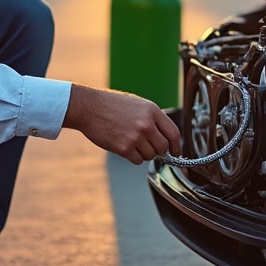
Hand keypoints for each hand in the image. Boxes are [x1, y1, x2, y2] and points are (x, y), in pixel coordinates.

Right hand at [63, 85, 180, 164]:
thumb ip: (153, 119)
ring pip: (150, 156)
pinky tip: (125, 146)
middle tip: (148, 146)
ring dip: (144, 153)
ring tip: (132, 142)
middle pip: (163, 148)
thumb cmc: (112, 105)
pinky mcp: (124, 148)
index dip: (176, 146)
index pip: (173, 133)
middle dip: (158, 150)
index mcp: (152, 111)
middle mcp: (146, 124)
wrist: (89, 107)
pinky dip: (133, 157)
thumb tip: (165, 138)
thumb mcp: (138, 104)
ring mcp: (135, 137)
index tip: (175, 152)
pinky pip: (138, 160)